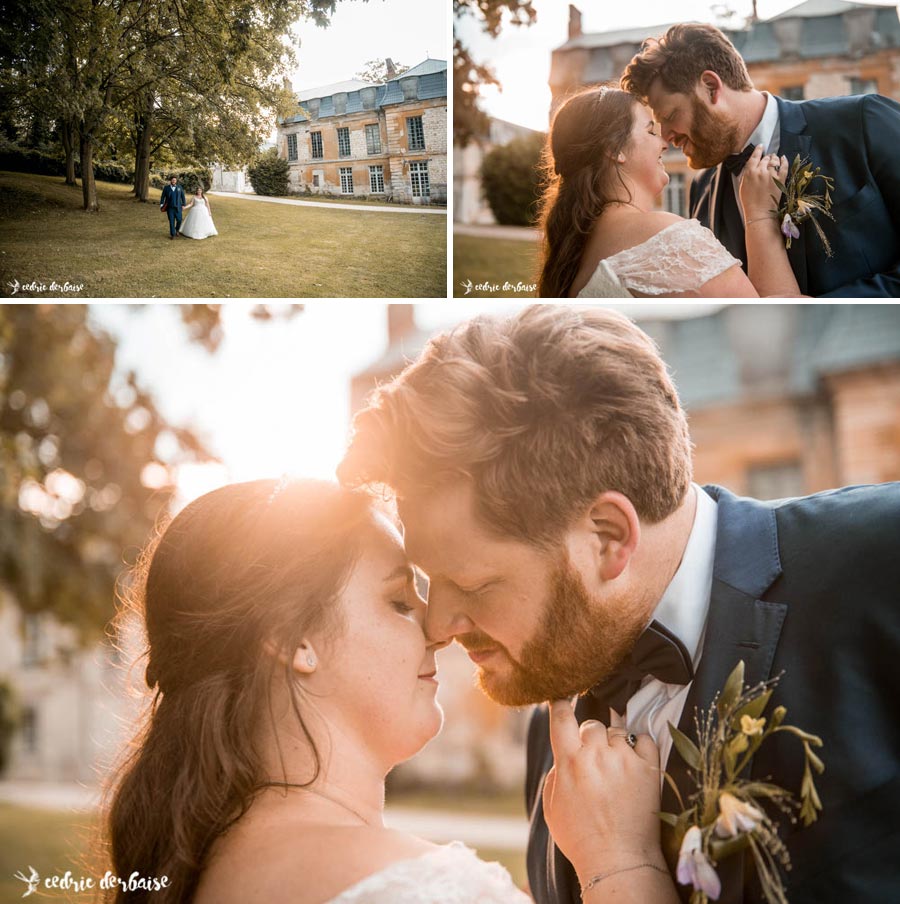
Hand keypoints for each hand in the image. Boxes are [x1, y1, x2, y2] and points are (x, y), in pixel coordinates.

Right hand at [541, 700, 664, 884]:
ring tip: (616, 770)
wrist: (618, 862)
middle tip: (595, 758)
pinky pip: (644, 739)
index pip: (561, 717)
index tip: (561, 694)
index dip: (560, 702)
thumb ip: (555, 773)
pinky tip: (634, 763)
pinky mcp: (648, 769)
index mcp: (568, 762)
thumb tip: (564, 753)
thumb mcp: (551, 806)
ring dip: (615, 744)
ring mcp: (624, 760)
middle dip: (591, 736)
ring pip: (617, 731)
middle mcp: (595, 755)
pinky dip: (640, 746)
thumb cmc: (581, 838)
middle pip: (591, 724)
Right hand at [739, 146, 786, 222]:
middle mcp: (761, 171)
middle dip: (766, 158)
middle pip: (765, 158)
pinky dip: (784, 161)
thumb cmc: (749, 202)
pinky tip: (783, 158)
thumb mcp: (743, 186)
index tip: (760, 146)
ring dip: (774, 158)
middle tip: (767, 159)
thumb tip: (752, 167)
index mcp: (750, 172)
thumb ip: (747, 175)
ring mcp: (771, 174)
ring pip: (774, 160)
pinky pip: (783, 166)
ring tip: (774, 158)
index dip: (758, 150)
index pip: (755, 156)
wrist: (759, 212)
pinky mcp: (780, 179)